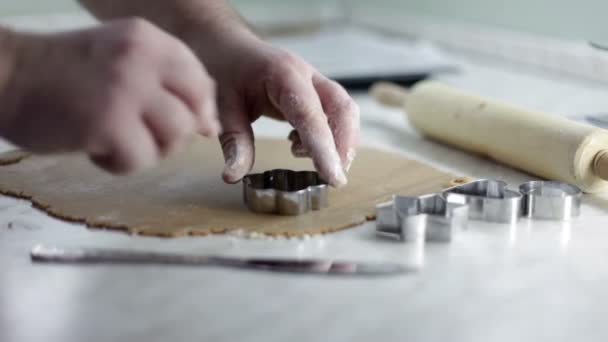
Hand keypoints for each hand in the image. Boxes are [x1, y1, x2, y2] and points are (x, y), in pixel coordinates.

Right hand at [0, 18, 218, 173]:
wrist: (7, 75)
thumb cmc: (66, 74)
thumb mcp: (121, 59)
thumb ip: (165, 83)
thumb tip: (210, 125)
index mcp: (148, 40)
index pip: (200, 81)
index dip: (197, 111)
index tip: (176, 123)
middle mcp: (142, 59)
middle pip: (194, 113)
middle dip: (176, 136)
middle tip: (144, 137)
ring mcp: (125, 89)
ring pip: (175, 138)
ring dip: (149, 151)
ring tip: (117, 142)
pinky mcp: (107, 123)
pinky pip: (140, 160)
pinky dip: (119, 164)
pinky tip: (95, 149)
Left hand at [197, 32, 359, 186]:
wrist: (226, 45)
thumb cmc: (224, 69)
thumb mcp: (221, 105)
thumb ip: (233, 141)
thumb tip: (234, 176)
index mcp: (284, 74)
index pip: (311, 114)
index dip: (325, 148)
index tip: (333, 178)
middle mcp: (306, 75)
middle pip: (342, 108)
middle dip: (344, 146)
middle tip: (334, 178)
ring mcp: (314, 81)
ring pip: (344, 111)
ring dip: (340, 142)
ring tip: (317, 165)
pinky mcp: (314, 91)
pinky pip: (334, 113)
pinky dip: (328, 136)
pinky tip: (300, 147)